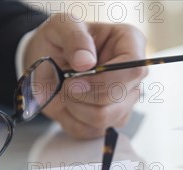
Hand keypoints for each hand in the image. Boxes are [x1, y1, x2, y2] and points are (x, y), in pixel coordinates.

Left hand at [23, 14, 147, 138]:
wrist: (48, 62)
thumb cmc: (60, 39)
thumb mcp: (62, 25)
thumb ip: (74, 37)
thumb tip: (86, 62)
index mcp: (131, 43)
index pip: (134, 69)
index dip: (105, 79)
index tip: (74, 79)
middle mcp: (133, 75)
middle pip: (118, 100)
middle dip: (82, 95)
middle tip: (64, 82)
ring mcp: (125, 101)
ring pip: (103, 119)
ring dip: (74, 107)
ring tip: (65, 89)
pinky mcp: (110, 121)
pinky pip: (89, 131)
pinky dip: (70, 119)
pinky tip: (67, 102)